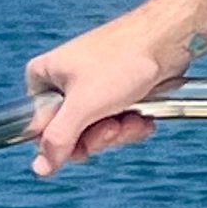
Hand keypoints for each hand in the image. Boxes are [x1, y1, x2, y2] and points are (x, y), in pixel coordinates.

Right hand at [25, 11, 184, 173]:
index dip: (65, 142)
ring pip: (98, 132)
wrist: (167, 39)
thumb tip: (39, 168)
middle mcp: (63, 82)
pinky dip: (132, 124)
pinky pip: (117, 123)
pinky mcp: (116, 92)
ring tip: (133, 116)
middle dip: (100, 136)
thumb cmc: (122, 62)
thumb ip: (58, 139)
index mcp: (43, 77)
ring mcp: (91, 87)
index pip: (40, 130)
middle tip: (114, 124)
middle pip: (72, 135)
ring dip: (120, 131)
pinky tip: (144, 115)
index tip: (85, 140)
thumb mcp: (83, 106)